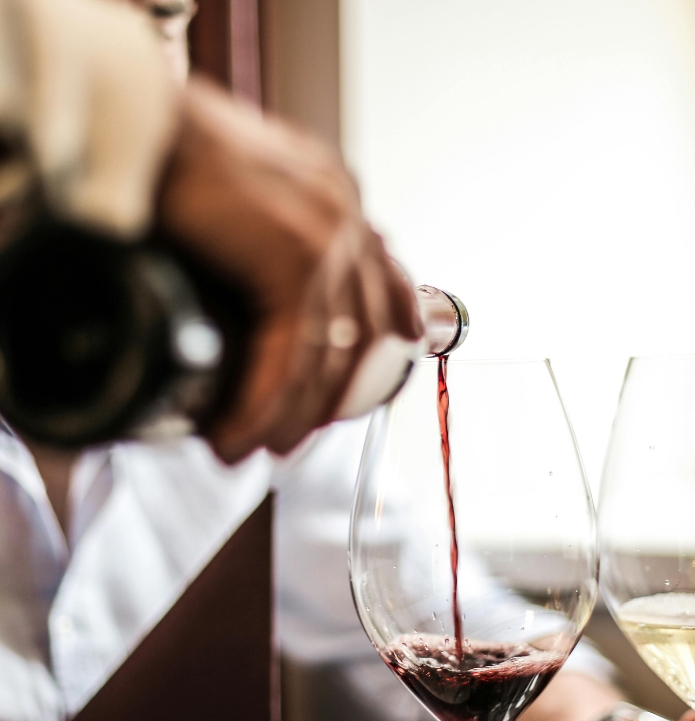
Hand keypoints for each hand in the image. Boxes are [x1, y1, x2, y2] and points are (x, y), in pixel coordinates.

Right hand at [158, 79, 421, 461]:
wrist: (128, 115)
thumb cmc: (167, 153)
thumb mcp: (238, 200)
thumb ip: (267, 241)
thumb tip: (255, 297)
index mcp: (335, 197)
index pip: (383, 283)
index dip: (382, 340)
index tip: (357, 386)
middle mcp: (342, 213)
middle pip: (363, 333)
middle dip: (329, 397)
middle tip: (292, 435)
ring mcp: (326, 235)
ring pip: (326, 355)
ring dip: (290, 414)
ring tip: (258, 447)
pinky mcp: (294, 258)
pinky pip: (289, 356)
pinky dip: (261, 405)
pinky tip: (238, 432)